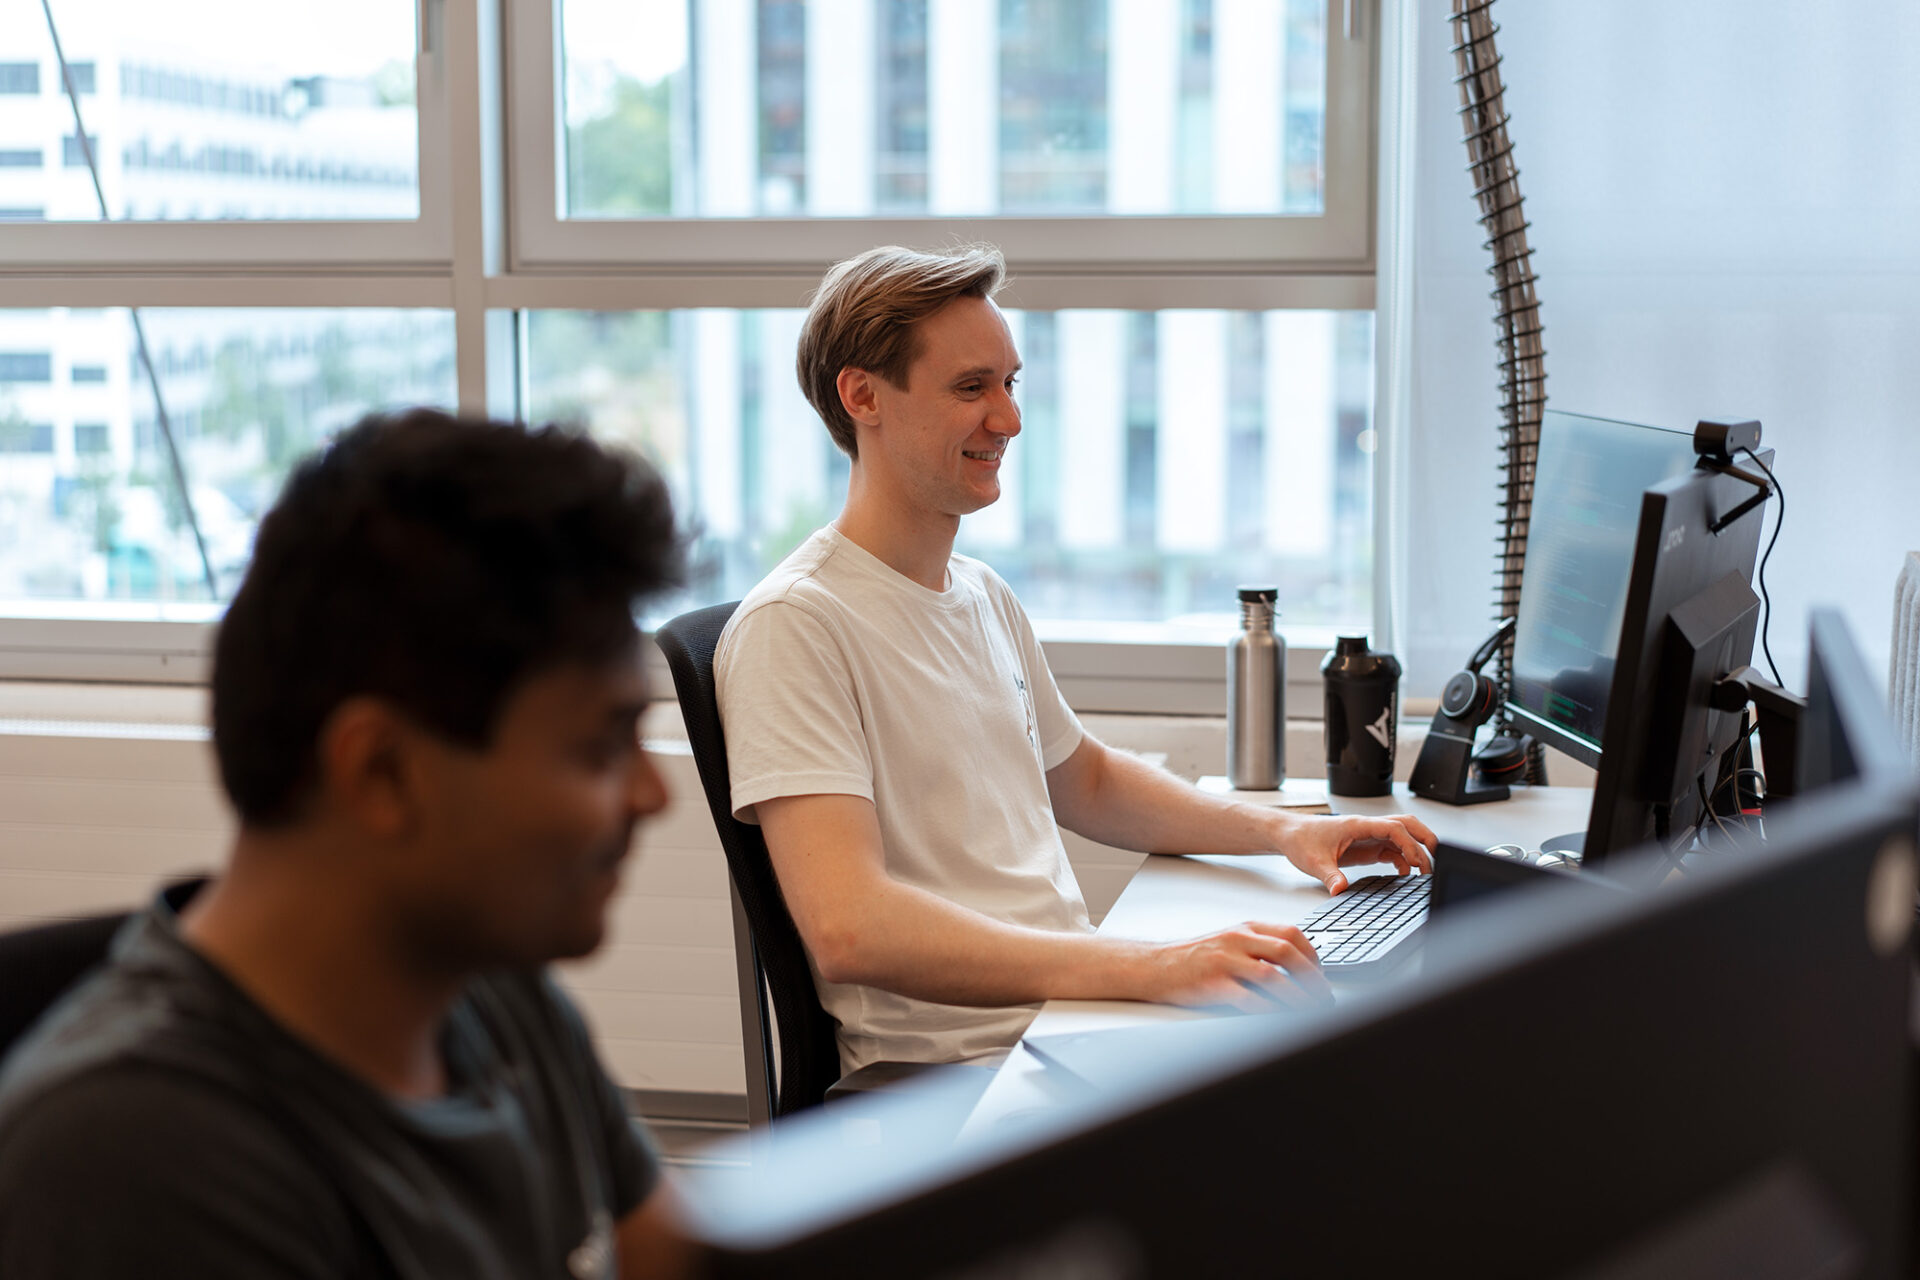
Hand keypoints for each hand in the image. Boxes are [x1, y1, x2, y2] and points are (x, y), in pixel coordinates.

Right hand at [1130, 921, 1331, 1010]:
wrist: (1157, 966)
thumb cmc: (1196, 958)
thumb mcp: (1231, 942)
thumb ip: (1261, 947)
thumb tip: (1301, 967)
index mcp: (1246, 928)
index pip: (1291, 934)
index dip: (1314, 956)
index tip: (1322, 976)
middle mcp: (1237, 940)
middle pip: (1287, 953)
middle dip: (1313, 978)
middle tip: (1324, 996)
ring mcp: (1224, 961)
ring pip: (1273, 977)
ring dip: (1298, 998)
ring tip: (1310, 1011)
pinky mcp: (1213, 985)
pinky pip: (1249, 999)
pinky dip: (1270, 1010)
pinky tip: (1280, 1018)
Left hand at [1282, 812, 1438, 894]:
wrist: (1289, 834)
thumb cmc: (1300, 839)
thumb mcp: (1314, 862)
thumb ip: (1329, 876)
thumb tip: (1339, 890)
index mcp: (1358, 825)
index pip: (1393, 828)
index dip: (1409, 844)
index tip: (1417, 862)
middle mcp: (1367, 828)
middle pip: (1406, 824)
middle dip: (1425, 838)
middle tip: (1439, 857)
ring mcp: (1368, 836)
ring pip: (1402, 836)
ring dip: (1417, 850)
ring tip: (1425, 871)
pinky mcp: (1366, 847)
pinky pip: (1392, 850)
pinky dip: (1403, 860)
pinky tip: (1404, 874)